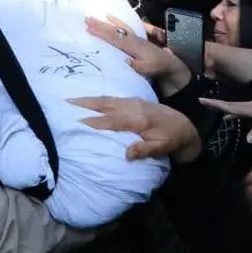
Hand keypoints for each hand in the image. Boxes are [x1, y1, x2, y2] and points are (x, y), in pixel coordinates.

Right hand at [70, 96, 200, 162]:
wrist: (185, 125)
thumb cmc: (171, 139)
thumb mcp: (161, 148)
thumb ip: (145, 150)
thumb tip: (127, 154)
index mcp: (139, 120)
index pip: (112, 120)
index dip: (94, 121)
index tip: (76, 121)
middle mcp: (135, 108)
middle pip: (106, 104)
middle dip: (86, 103)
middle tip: (66, 103)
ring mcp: (135, 102)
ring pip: (109, 99)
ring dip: (91, 99)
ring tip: (73, 100)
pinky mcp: (136, 101)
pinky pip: (115, 98)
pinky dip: (101, 98)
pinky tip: (92, 100)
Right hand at [86, 15, 190, 94]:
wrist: (172, 66)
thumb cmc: (160, 69)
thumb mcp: (152, 70)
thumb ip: (140, 66)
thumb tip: (126, 61)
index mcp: (136, 47)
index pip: (116, 38)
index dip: (103, 32)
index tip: (90, 27)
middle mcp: (135, 40)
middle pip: (116, 31)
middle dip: (101, 25)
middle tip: (87, 19)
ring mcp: (136, 39)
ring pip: (119, 28)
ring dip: (107, 24)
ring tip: (94, 18)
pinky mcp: (137, 41)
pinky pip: (125, 29)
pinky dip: (118, 23)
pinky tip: (112, 19)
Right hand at [199, 93, 251, 143]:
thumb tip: (246, 139)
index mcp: (251, 108)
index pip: (229, 106)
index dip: (215, 104)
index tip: (202, 99)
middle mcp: (250, 105)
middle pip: (229, 105)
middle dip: (216, 104)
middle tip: (202, 101)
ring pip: (235, 107)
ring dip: (224, 108)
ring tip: (214, 109)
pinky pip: (242, 110)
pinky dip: (234, 112)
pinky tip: (232, 116)